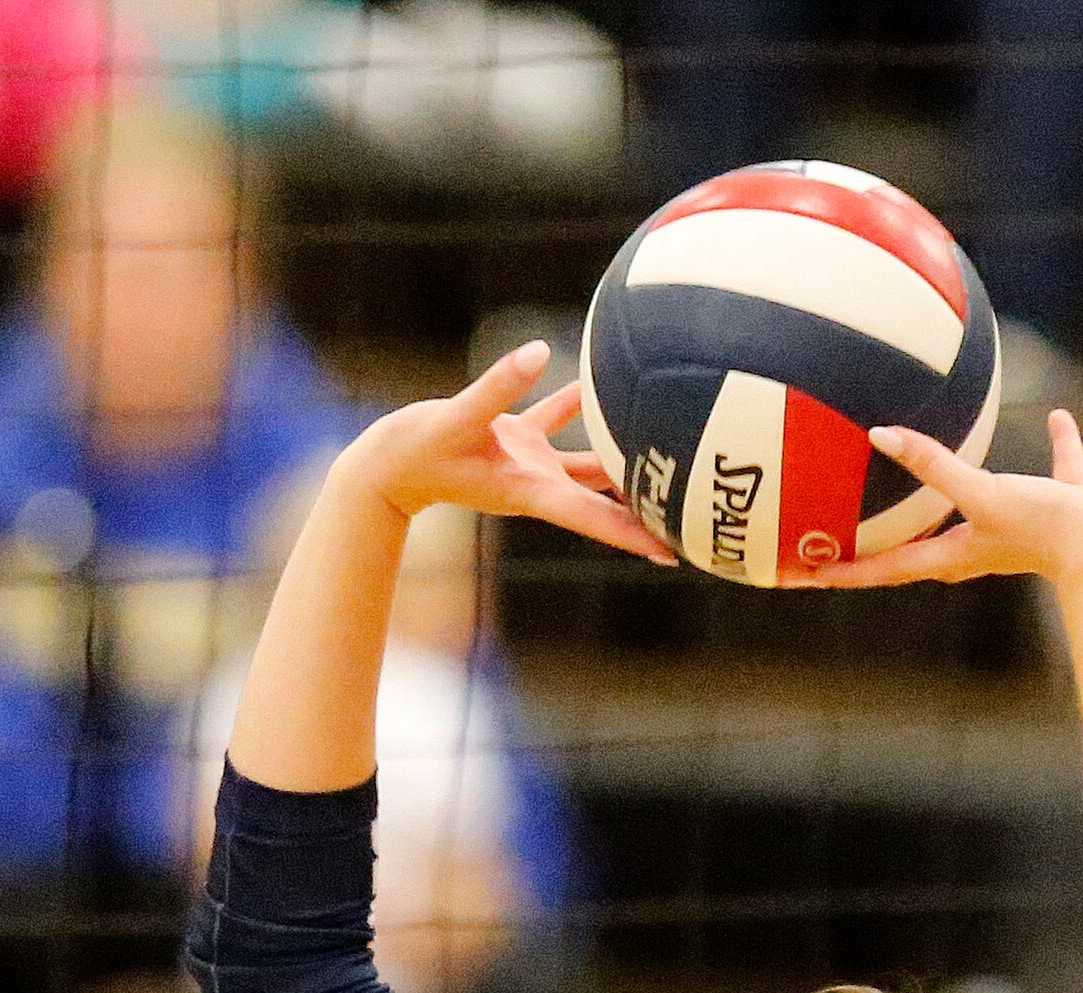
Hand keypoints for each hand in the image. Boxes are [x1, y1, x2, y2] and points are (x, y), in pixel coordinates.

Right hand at [337, 342, 670, 564]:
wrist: (383, 464)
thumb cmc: (413, 452)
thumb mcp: (455, 419)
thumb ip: (497, 387)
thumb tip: (539, 351)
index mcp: (530, 490)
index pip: (594, 517)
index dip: (634, 534)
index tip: (676, 551)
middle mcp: (538, 482)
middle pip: (605, 501)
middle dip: (646, 510)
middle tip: (698, 514)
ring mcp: (529, 463)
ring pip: (591, 464)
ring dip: (627, 460)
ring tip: (673, 454)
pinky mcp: (513, 438)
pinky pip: (557, 419)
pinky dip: (578, 404)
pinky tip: (605, 383)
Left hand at [807, 410, 1082, 588]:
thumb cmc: (1045, 530)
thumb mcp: (983, 494)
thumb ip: (933, 466)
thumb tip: (879, 434)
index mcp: (955, 554)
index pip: (885, 568)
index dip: (844, 571)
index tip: (804, 574)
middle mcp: (983, 544)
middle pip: (922, 545)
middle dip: (887, 539)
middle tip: (853, 527)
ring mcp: (1023, 525)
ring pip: (982, 506)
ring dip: (961, 491)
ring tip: (940, 467)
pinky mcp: (1062, 507)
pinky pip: (1054, 471)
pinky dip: (1054, 448)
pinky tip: (1055, 416)